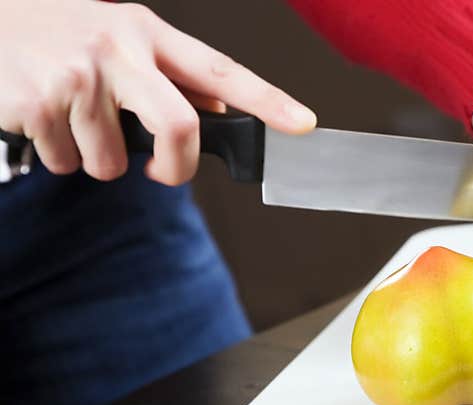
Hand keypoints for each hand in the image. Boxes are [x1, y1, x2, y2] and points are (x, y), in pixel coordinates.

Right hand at [0, 0, 315, 185]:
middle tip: (161, 171)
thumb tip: (218, 104)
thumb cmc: (59, 32)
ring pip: (114, 164)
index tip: (302, 123)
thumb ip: (168, 72)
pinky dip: (59, 155)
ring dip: (98, 158)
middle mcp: (116, 51)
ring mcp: (77, 78)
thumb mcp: (120, 36)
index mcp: (145, 34)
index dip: (267, 100)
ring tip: (73, 118)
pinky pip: (69, 164)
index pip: (220, 69)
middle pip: (181, 129)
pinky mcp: (37, 105)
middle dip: (176, 168)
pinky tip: (45, 118)